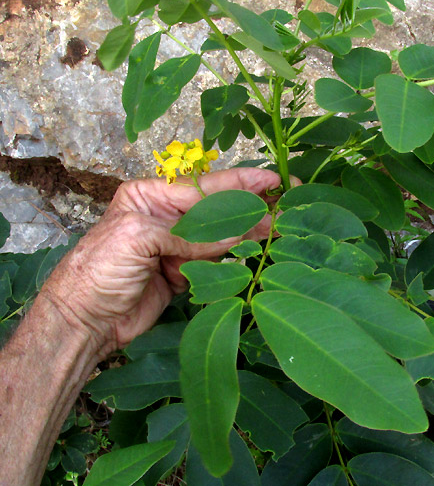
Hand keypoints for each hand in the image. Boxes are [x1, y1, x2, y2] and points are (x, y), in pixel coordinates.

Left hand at [40, 168, 280, 357]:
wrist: (84, 320)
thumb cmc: (99, 269)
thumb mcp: (139, 238)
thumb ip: (189, 236)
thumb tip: (236, 236)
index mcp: (150, 196)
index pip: (203, 187)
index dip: (240, 183)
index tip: (271, 179)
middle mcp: (166, 217)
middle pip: (217, 209)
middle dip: (249, 206)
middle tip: (284, 201)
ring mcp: (176, 246)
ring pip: (221, 235)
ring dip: (248, 232)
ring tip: (278, 226)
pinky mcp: (183, 272)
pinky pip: (216, 261)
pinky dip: (235, 257)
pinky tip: (256, 250)